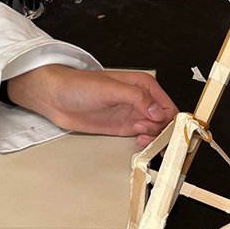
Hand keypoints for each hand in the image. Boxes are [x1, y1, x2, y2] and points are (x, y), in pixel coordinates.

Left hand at [7, 65, 177, 146]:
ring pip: (156, 130)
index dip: (173, 120)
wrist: (56, 98)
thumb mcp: (109, 88)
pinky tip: (140, 144)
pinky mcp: (124, 127)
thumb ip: (136, 98)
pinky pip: (144, 137)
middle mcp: (141, 100)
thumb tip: (158, 110)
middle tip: (158, 141)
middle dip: (166, 132)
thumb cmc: (78, 85)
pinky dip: (147, 143)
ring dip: (156, 138)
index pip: (167, 104)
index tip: (172, 134)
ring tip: (144, 140)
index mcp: (142, 85)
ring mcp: (133, 114)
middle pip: (165, 120)